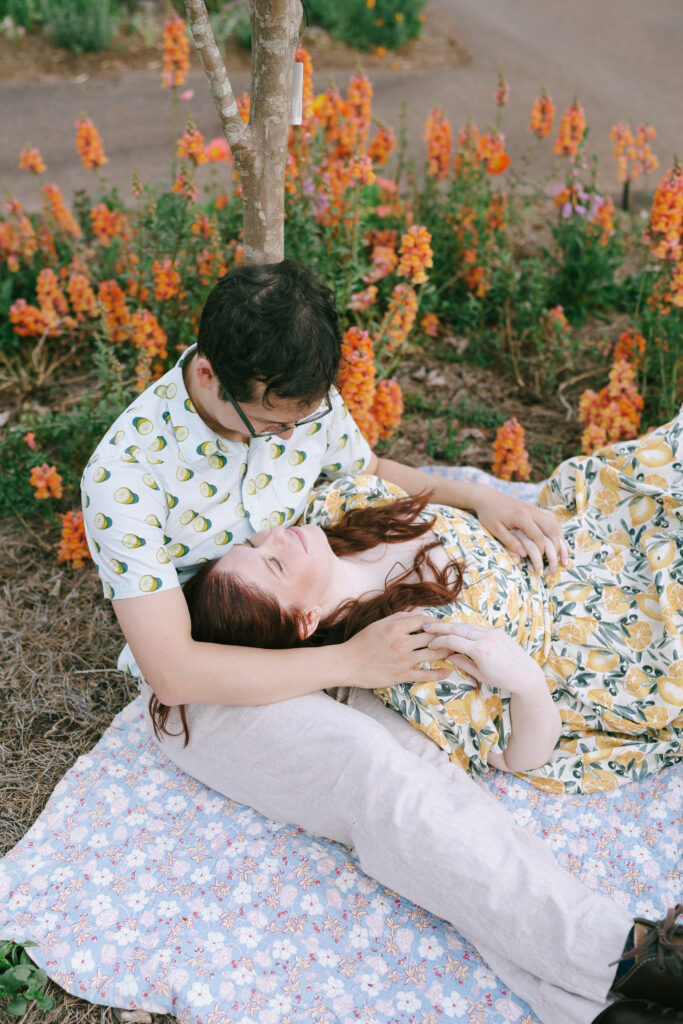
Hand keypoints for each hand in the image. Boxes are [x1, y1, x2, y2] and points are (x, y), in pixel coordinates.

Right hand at [343, 610, 452, 687]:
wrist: (348, 663)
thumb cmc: (362, 642)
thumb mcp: (379, 624)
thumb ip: (400, 617)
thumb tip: (419, 613)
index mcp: (396, 627)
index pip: (425, 621)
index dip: (437, 622)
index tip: (442, 625)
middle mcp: (402, 642)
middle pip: (433, 637)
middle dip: (445, 637)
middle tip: (453, 638)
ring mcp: (403, 660)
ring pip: (433, 655)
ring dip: (446, 652)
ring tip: (453, 651)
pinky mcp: (401, 675)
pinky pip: (425, 674)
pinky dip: (438, 674)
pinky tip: (446, 672)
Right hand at [423, 620, 544, 695]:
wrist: (526, 675)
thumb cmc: (502, 679)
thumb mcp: (479, 675)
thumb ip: (462, 663)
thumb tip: (448, 655)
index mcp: (479, 650)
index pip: (452, 640)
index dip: (438, 641)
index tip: (430, 644)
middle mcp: (486, 638)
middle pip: (457, 627)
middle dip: (440, 627)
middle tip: (427, 626)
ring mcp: (493, 632)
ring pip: (467, 625)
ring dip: (452, 626)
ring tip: (439, 627)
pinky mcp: (498, 631)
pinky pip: (478, 628)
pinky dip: (466, 629)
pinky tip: (458, 631)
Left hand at [473, 490, 569, 571]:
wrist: (487, 497)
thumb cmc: (489, 515)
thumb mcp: (495, 529)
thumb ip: (509, 541)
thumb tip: (524, 555)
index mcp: (521, 517)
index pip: (538, 536)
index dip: (542, 551)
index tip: (541, 564)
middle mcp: (532, 511)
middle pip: (552, 529)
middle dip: (558, 547)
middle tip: (562, 562)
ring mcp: (535, 509)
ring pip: (555, 523)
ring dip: (561, 539)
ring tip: (566, 554)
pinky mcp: (535, 509)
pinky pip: (552, 519)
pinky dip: (558, 530)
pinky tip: (560, 540)